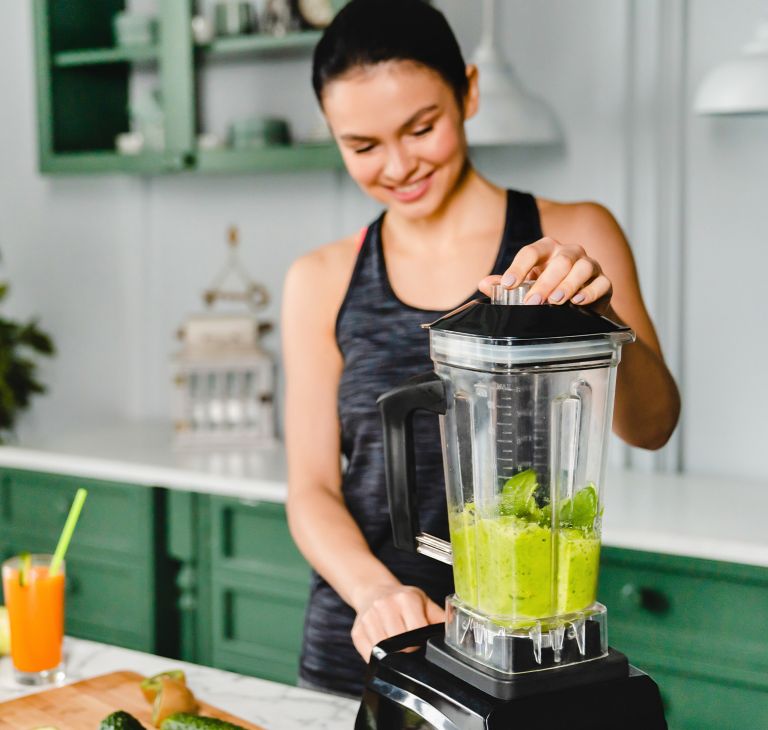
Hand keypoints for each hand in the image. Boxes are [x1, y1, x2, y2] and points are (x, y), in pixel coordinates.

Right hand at [350, 583, 444, 660]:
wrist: (373, 590)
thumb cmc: (401, 599)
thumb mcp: (423, 601)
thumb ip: (440, 617)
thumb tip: (456, 633)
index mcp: (405, 598)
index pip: (416, 630)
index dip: (421, 642)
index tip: (422, 644)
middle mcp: (385, 605)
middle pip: (400, 643)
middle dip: (408, 650)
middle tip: (410, 647)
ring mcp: (368, 618)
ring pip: (384, 650)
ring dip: (392, 654)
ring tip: (397, 646)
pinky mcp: (357, 631)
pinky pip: (369, 654)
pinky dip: (378, 658)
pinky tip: (384, 649)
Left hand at [479, 237, 611, 313]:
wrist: (578, 303)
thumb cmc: (547, 288)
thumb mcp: (525, 284)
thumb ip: (504, 284)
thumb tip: (484, 284)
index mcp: (547, 250)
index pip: (531, 252)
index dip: (518, 268)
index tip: (506, 285)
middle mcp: (569, 253)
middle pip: (559, 261)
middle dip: (544, 282)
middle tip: (532, 302)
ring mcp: (589, 265)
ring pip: (582, 268)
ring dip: (568, 285)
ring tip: (555, 300)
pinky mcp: (604, 281)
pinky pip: (602, 283)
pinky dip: (590, 292)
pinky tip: (578, 301)